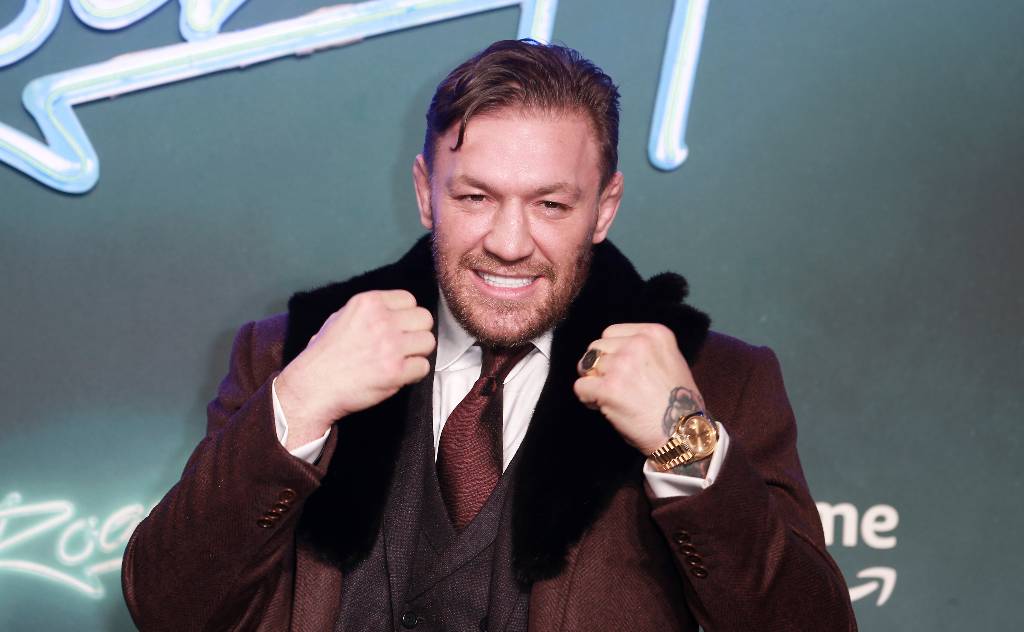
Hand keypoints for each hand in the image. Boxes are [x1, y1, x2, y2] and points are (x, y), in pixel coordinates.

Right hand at [276, 290, 434, 446]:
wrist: (312, 387)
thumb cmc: (323, 355)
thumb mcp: (340, 317)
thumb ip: (368, 312)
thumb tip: (392, 312)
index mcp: (368, 303)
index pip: (409, 299)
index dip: (406, 315)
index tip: (398, 327)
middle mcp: (382, 320)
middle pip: (425, 319)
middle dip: (417, 332)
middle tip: (404, 345)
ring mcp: (390, 345)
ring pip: (428, 342)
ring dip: (417, 353)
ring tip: (401, 361)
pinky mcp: (395, 371)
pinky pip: (423, 367)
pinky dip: (413, 374)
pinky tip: (398, 376)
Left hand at [573, 323, 705, 455]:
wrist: (683, 432)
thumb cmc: (677, 402)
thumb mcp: (670, 360)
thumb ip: (644, 350)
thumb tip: (613, 352)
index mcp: (655, 333)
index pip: (611, 332)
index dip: (611, 352)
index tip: (620, 369)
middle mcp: (638, 344)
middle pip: (596, 346)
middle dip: (599, 366)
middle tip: (613, 385)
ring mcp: (622, 365)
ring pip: (585, 365)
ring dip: (593, 382)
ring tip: (609, 396)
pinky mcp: (608, 388)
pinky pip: (580, 387)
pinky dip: (587, 398)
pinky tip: (602, 406)